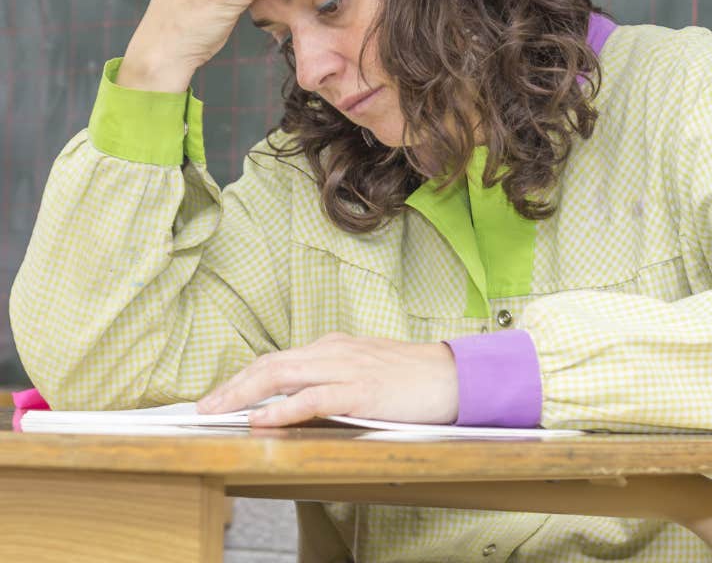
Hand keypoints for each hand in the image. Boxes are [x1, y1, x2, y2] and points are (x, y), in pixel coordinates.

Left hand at [195, 333, 459, 426]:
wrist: (452, 376)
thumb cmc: (411, 378)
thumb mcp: (364, 370)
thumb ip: (331, 379)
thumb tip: (296, 400)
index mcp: (333, 347)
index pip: (277, 360)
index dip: (243, 378)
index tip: (218, 396)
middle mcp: (333, 352)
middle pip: (270, 365)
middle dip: (232, 386)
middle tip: (202, 407)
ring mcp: (346, 369)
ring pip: (283, 376)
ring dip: (244, 394)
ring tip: (217, 411)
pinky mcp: (361, 391)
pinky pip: (314, 399)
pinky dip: (284, 410)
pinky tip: (263, 420)